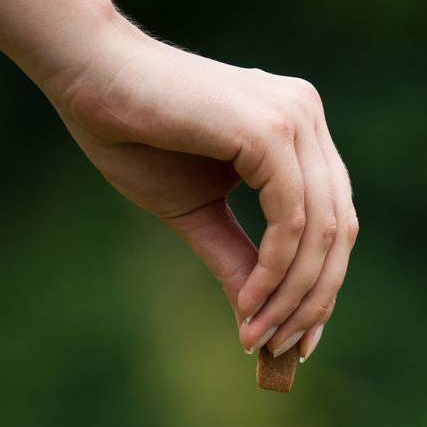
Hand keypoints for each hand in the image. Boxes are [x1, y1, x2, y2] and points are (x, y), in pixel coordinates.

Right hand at [48, 14, 356, 360]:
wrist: (88, 76)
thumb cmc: (134, 136)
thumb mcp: (198, 215)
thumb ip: (239, 261)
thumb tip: (262, 322)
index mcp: (300, 132)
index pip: (334, 223)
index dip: (322, 287)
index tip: (300, 340)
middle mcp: (307, 118)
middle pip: (339, 232)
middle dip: (313, 301)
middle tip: (284, 350)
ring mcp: (295, 118)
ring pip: (320, 233)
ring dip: (291, 296)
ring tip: (259, 335)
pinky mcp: (272, 129)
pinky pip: (292, 221)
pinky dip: (275, 271)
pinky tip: (250, 304)